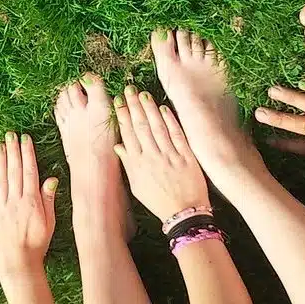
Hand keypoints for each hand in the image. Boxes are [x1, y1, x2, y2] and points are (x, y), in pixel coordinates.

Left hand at [0, 132, 57, 277]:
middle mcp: (16, 200)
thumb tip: (51, 178)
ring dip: (0, 160)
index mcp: (32, 201)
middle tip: (10, 134)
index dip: (27, 154)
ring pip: (0, 178)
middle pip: (14, 170)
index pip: (29, 171)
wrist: (18, 263)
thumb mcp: (50, 222)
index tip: (25, 139)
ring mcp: (2, 206)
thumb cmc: (37, 244)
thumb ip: (48, 199)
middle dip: (13, 151)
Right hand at [113, 87, 210, 222]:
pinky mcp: (186, 156)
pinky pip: (176, 135)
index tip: (118, 101)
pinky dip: (170, 120)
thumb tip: (118, 146)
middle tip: (128, 90)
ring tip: (143, 94)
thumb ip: (128, 164)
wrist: (184, 213)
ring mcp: (169, 156)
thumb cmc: (158, 201)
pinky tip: (164, 108)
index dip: (122, 116)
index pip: (127, 134)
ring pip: (157, 127)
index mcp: (137, 164)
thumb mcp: (137, 186)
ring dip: (149, 109)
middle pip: (140, 126)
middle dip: (133, 106)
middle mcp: (151, 157)